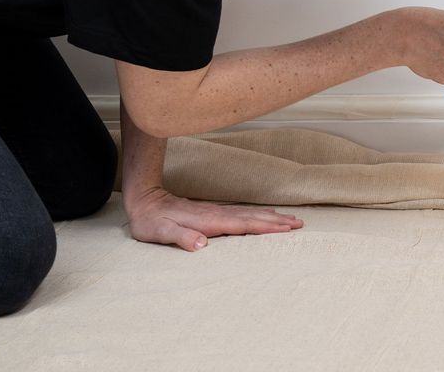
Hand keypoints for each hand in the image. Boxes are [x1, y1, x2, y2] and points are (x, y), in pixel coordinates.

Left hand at [124, 186, 303, 250]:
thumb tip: (202, 244)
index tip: (286, 229)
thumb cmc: (151, 221)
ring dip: (271, 216)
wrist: (144, 200)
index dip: (265, 227)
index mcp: (209, 221)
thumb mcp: (161, 233)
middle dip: (277, 220)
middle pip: (253, 217)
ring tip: (289, 219)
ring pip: (250, 213)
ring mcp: (216, 211)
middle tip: (299, 223)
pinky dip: (258, 214)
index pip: (243, 224)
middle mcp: (217, 214)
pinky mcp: (212, 211)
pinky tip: (264, 215)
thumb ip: (181, 237)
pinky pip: (242, 213)